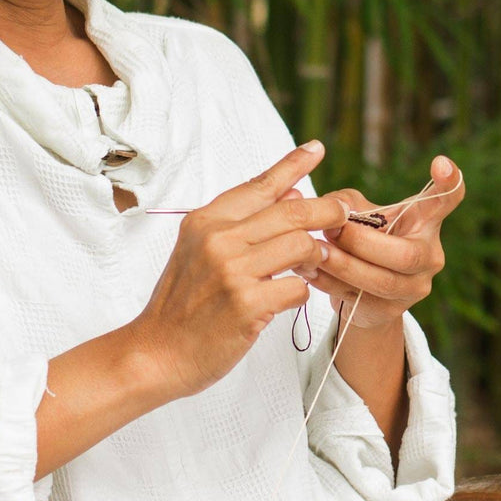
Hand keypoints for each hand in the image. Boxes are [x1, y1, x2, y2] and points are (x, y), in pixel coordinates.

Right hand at [129, 141, 347, 399]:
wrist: (157, 351)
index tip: (316, 148)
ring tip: (311, 265)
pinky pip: (298, 287)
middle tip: (344, 212)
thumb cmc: (182, 302)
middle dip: (326, 210)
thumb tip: (290, 193)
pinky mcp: (246, 304)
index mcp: (205, 220)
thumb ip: (240, 223)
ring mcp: (232, 270)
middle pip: (291, 212)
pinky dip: (301, 292)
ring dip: (315, 256)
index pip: (259, 185)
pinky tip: (290, 296)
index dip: (292, 165)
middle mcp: (218, 238)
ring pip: (301, 245)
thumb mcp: (198, 250)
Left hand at [310, 154, 464, 330]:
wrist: (363, 291)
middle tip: (331, 229)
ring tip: (314, 250)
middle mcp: (429, 258)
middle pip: (405, 255)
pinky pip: (359, 299)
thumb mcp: (357, 211)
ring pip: (381, 282)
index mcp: (424, 224)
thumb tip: (332, 208)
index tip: (440, 161)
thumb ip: (345, 203)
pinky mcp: (389, 312)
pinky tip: (307, 270)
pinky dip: (329, 283)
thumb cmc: (363, 236)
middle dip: (362, 242)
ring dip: (343, 264)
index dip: (448, 184)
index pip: (444, 202)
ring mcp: (413, 289)